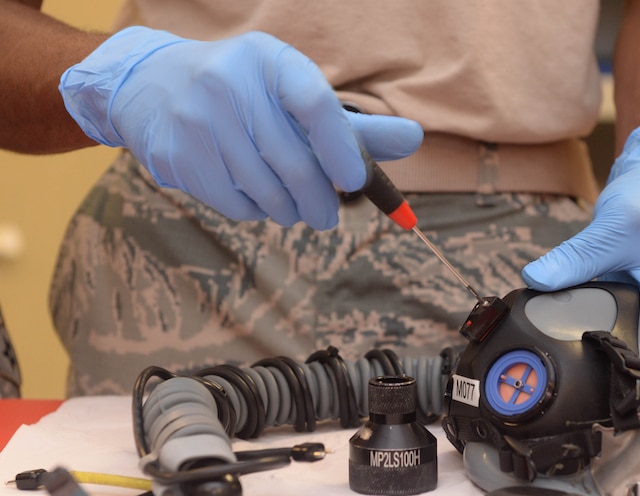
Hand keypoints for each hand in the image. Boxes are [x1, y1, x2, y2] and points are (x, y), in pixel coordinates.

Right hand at [59, 26, 422, 227]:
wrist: (151, 86)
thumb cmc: (246, 97)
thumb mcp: (291, 97)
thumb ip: (351, 126)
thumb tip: (414, 139)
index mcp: (268, 60)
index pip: (314, 103)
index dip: (341, 147)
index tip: (357, 182)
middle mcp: (229, 83)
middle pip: (293, 162)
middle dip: (320, 200)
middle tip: (329, 217)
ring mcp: (198, 120)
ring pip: (266, 191)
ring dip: (290, 210)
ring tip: (294, 208)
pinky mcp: (178, 155)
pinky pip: (236, 203)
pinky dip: (255, 210)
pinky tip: (254, 196)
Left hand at [522, 121, 639, 389]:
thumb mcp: (611, 227)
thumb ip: (574, 258)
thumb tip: (535, 279)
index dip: (633, 382)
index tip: (594, 377)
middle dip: (622, 366)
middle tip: (579, 354)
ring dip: (623, 349)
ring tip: (588, 336)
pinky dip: (626, 334)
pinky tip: (600, 323)